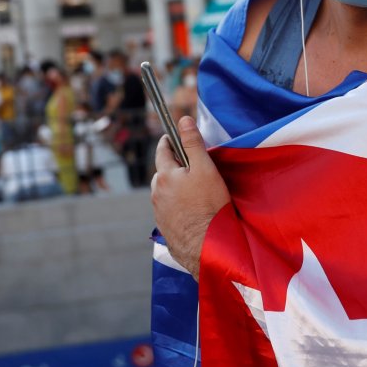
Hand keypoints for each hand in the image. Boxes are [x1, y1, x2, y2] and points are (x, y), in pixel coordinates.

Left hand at [151, 116, 230, 280]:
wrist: (206, 247)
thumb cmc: (209, 206)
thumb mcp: (205, 169)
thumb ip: (193, 144)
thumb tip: (184, 120)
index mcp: (164, 176)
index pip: (162, 150)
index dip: (169, 140)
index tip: (173, 136)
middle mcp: (156, 193)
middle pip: (162, 172)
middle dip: (173, 166)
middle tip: (190, 166)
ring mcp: (159, 212)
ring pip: (165, 192)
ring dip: (175, 188)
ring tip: (193, 192)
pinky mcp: (165, 228)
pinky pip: (169, 210)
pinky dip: (177, 206)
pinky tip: (192, 211)